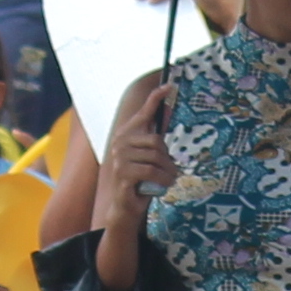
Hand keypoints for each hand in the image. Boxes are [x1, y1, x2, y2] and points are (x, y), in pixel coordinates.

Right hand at [105, 84, 178, 198]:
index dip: (156, 97)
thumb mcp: (151, 157)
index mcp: (127, 134)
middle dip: (168, 158)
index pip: (144, 111)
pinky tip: (165, 184)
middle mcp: (120, 142)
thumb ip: (156, 139)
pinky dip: (163, 179)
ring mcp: (120, 157)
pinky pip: (152, 171)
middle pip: (156, 141)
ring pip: (156, 157)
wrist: (126, 204)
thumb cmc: (141, 178)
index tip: (170, 85)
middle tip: (171, 170)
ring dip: (168, 171)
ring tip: (170, 179)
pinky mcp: (123, 173)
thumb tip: (168, 110)